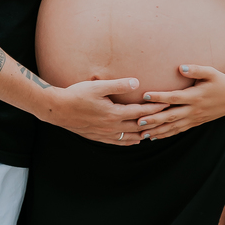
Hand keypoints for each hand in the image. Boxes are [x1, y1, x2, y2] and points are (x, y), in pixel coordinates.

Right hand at [49, 79, 169, 146]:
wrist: (58, 109)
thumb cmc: (76, 95)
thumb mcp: (98, 86)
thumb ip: (118, 85)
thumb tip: (137, 83)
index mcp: (114, 113)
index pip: (140, 112)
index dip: (155, 108)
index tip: (166, 104)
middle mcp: (112, 126)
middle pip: (139, 126)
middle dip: (154, 122)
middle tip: (166, 118)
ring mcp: (105, 134)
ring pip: (130, 137)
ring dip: (143, 134)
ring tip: (154, 131)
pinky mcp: (98, 137)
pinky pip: (118, 142)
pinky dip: (130, 141)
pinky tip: (133, 140)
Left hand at [137, 64, 224, 139]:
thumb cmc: (221, 81)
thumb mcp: (211, 72)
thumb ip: (196, 69)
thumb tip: (180, 67)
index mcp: (195, 96)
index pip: (174, 97)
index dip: (159, 97)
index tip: (145, 95)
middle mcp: (193, 109)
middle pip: (170, 116)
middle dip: (154, 119)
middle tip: (138, 121)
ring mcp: (194, 118)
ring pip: (173, 127)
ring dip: (157, 131)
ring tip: (142, 134)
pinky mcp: (195, 123)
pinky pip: (179, 130)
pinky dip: (166, 134)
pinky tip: (155, 136)